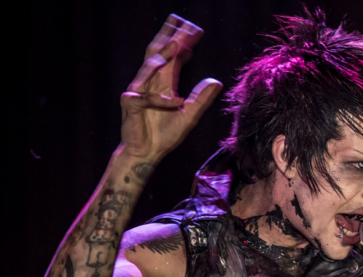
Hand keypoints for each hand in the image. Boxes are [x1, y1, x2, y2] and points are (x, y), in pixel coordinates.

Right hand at [120, 14, 221, 158]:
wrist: (146, 153)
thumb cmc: (164, 134)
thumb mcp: (189, 116)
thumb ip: (201, 99)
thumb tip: (216, 82)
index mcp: (164, 83)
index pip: (174, 57)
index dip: (184, 43)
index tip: (197, 31)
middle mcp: (151, 83)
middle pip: (159, 53)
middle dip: (169, 36)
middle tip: (181, 21)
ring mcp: (138, 91)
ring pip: (149, 67)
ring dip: (163, 55)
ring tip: (177, 42)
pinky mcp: (130, 104)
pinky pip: (146, 98)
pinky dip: (161, 100)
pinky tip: (176, 102)